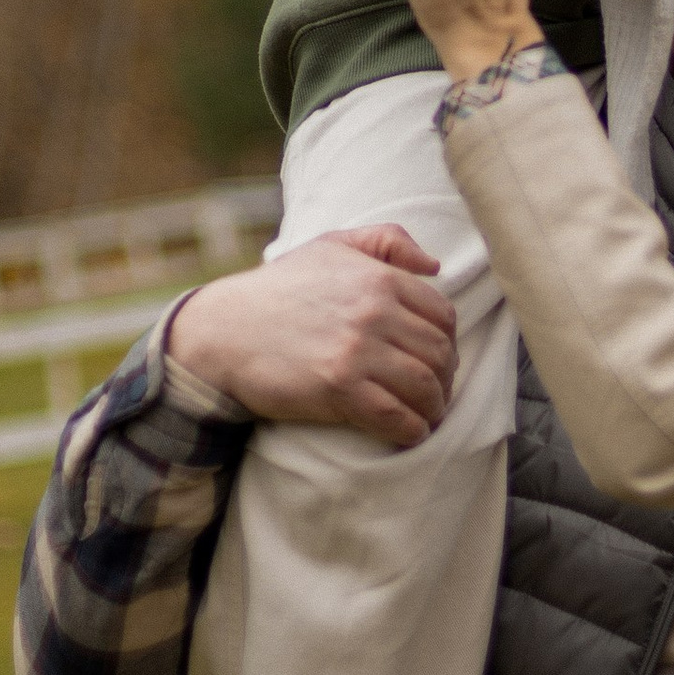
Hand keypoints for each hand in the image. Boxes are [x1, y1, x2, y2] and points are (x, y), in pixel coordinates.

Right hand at [166, 225, 456, 446]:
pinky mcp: (339, 388)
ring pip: (424, 386)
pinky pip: (396, 416)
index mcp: (378, 278)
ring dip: (434, 408)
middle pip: (439, 353)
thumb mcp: (330, 246)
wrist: (225, 329)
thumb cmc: (279, 289)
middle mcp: (374, 312)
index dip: (448, 343)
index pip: (442, 315)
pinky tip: (409, 433)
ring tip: (427, 416)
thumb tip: (434, 265)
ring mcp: (357, 351)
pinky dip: (412, 430)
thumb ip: (385, 241)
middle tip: (436, 395)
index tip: (439, 361)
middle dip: (445, 379)